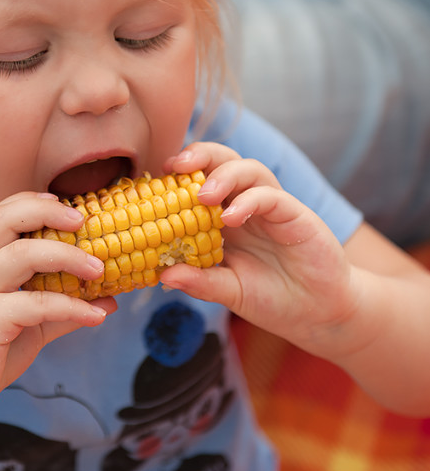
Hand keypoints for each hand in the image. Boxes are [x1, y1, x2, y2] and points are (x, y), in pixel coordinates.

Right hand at [0, 193, 114, 421]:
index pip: (0, 214)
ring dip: (67, 256)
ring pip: (21, 255)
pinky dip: (71, 307)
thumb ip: (64, 308)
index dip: (31, 202)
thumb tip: (110, 301)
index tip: (66, 204)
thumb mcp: (30, 323)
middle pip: (4, 221)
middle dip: (46, 213)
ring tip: (100, 269)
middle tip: (83, 221)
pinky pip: (36, 304)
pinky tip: (95, 316)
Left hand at [160, 144, 357, 351]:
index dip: (176, 176)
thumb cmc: (271, 299)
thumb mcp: (230, 292)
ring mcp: (271, 207)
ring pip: (248, 169)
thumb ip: (201, 282)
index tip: (153, 180)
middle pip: (222, 161)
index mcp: (223, 218)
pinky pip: (271, 196)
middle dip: (198, 156)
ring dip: (223, 175)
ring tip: (204, 196)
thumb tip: (164, 275)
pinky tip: (233, 217)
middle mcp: (245, 205)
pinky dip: (250, 200)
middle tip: (175, 166)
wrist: (317, 314)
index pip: (198, 181)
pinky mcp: (296, 214)